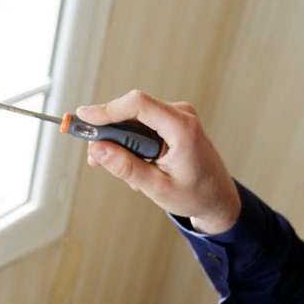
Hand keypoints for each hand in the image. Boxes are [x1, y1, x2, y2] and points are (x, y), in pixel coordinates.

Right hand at [77, 90, 240, 234]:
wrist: (218, 198)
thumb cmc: (195, 195)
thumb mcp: (156, 187)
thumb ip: (125, 167)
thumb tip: (97, 150)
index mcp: (182, 128)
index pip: (138, 105)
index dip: (107, 109)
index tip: (84, 117)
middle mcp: (182, 115)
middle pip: (132, 110)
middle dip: (109, 131)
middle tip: (93, 157)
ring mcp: (178, 116)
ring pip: (135, 119)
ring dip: (122, 142)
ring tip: (129, 174)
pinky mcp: (173, 122)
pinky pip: (143, 124)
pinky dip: (134, 143)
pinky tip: (140, 167)